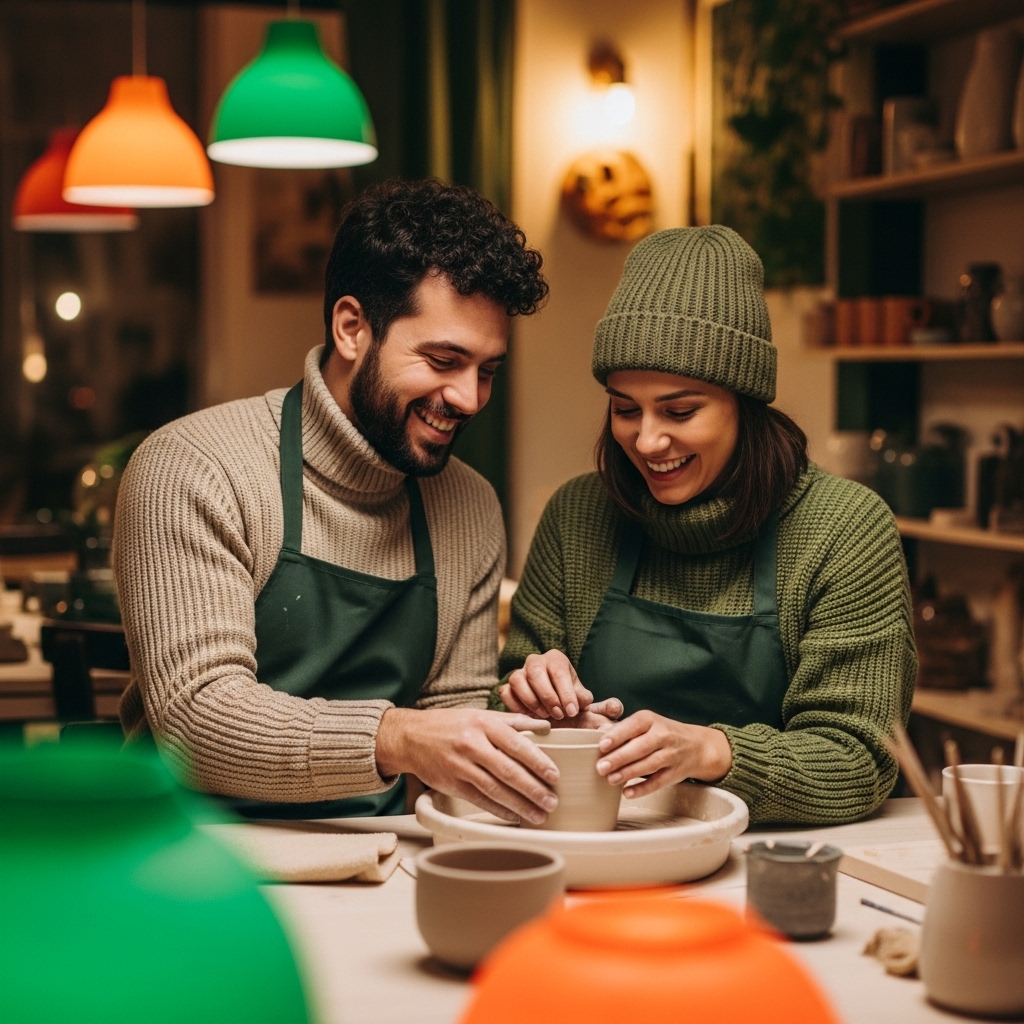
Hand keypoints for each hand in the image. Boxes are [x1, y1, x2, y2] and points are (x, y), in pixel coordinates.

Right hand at [375, 707, 558, 823]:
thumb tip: (545, 726)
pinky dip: (499, 810)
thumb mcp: (480, 715)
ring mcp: (460, 766)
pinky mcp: (451, 785)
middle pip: (508, 771)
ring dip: (520, 805)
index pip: (516, 744)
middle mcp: (472, 745)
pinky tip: (515, 816)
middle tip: (551, 801)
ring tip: (539, 814)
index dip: (537, 762)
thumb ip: (514, 721)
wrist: (410, 737)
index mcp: (483, 724)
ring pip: (495, 790)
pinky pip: (480, 800)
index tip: (554, 775)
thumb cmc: (450, 724)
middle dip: (533, 789)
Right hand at [500, 650, 623, 727]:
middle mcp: (536, 662)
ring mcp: (518, 674)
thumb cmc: (571, 708)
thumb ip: (604, 708)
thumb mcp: (588, 708)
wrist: (552, 716)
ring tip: (545, 718)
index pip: (559, 670)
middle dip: (548, 696)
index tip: (573, 711)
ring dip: (531, 701)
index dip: (566, 691)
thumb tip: (616, 707)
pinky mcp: (507, 688)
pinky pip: (505, 692)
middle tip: (559, 716)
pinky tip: (529, 719)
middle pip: (535, 671)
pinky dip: (516, 706)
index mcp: (557, 660)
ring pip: (517, 680)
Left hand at [594, 712, 732, 798]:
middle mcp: (663, 735)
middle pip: (641, 747)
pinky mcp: (676, 773)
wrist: (697, 746)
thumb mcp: (646, 724)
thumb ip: (625, 731)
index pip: (633, 726)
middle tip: (601, 767)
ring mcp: (672, 754)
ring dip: (629, 773)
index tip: (601, 745)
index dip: (618, 736)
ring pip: (649, 764)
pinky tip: (627, 793)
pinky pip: (658, 782)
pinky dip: (643, 788)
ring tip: (610, 779)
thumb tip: (597, 738)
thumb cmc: (661, 733)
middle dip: (620, 758)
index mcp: (651, 720)